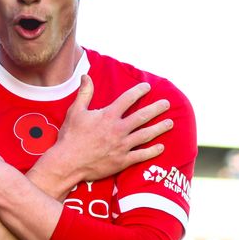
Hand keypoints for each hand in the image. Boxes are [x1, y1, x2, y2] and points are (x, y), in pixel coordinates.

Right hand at [38, 75, 172, 186]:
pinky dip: (153, 151)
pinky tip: (161, 147)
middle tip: (167, 104)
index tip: (147, 87)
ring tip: (170, 123)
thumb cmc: (70, 137)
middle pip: (142, 116)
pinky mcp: (122, 161)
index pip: (128, 99)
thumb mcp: (75, 112)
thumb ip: (85, 93)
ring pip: (146, 135)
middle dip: (156, 109)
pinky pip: (141, 155)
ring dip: (159, 128)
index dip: (139, 91)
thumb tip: (86, 76)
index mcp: (108, 116)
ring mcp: (122, 146)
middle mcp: (118, 129)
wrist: (68, 163)